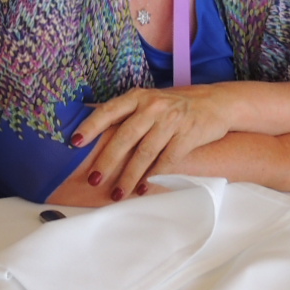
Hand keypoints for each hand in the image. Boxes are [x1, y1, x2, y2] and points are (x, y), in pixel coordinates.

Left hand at [71, 85, 239, 200]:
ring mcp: (171, 120)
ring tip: (117, 193)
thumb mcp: (148, 101)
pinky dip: (153, 177)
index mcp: (138, 97)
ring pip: (145, 152)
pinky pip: (166, 160)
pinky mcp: (188, 135)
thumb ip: (125, 113)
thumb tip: (90, 127)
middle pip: (125, 136)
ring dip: (129, 176)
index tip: (74, 142)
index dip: (91, 126)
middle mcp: (153, 106)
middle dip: (107, 160)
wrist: (214, 103)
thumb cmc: (173, 105)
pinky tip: (142, 189)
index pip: (109, 110)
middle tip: (93, 180)